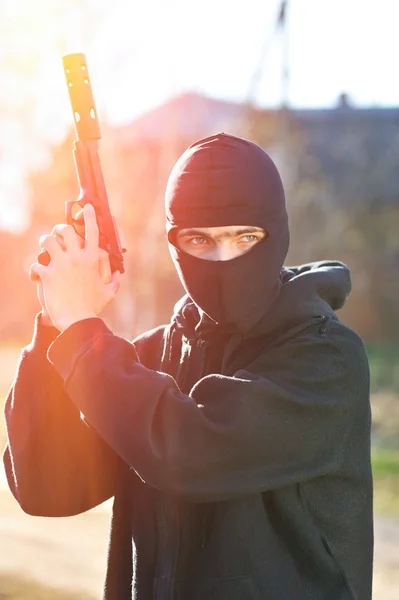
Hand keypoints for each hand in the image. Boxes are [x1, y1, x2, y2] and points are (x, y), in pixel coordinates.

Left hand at [30, 204, 119, 331]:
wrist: (77, 320)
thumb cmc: (93, 308)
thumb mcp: (107, 294)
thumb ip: (114, 282)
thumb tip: (119, 275)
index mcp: (92, 260)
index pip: (92, 233)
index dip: (90, 218)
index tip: (87, 208)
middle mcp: (77, 258)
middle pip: (66, 231)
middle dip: (59, 229)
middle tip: (57, 234)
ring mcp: (62, 265)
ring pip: (47, 241)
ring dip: (44, 243)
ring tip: (43, 250)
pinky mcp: (48, 274)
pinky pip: (36, 265)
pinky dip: (34, 270)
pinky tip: (36, 278)